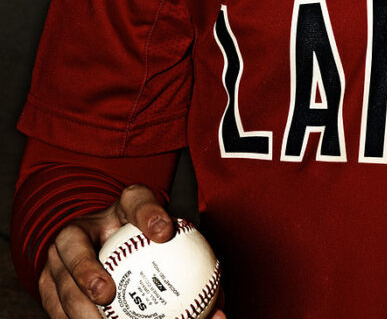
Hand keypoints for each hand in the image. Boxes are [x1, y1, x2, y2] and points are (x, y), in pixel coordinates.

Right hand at [37, 183, 226, 317]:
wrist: (101, 244)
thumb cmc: (145, 248)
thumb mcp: (166, 247)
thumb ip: (191, 271)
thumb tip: (220, 310)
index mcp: (119, 208)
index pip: (135, 199)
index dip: (148, 212)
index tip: (166, 232)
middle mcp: (83, 227)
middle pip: (76, 244)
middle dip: (86, 270)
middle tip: (107, 293)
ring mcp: (58, 256)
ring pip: (58, 281)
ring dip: (74, 307)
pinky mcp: (46, 283)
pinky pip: (53, 307)